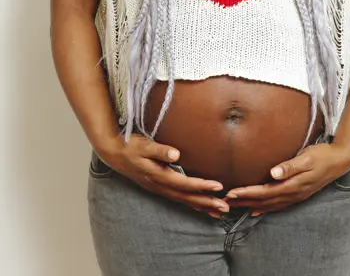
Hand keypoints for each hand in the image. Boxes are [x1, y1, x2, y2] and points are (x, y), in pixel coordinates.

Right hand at [97, 134, 229, 216]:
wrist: (114, 153)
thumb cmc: (130, 147)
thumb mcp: (143, 145)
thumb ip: (160, 150)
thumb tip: (176, 154)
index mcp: (159, 175)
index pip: (184, 183)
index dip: (201, 186)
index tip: (218, 187)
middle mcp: (160, 185)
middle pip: (187, 197)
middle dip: (207, 202)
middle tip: (226, 208)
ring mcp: (159, 188)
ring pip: (184, 201)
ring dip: (202, 206)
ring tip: (219, 213)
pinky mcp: (159, 187)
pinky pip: (179, 199)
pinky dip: (192, 204)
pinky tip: (201, 207)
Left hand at [224, 142, 349, 215]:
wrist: (339, 160)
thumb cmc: (322, 155)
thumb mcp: (306, 157)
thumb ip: (289, 166)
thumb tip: (273, 173)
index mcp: (293, 185)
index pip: (265, 192)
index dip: (247, 193)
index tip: (231, 192)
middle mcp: (293, 194)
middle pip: (264, 201)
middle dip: (244, 201)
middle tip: (225, 201)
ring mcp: (296, 196)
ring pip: (269, 205)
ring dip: (251, 205)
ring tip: (235, 205)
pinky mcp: (298, 194)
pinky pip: (277, 205)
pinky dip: (264, 208)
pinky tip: (255, 210)